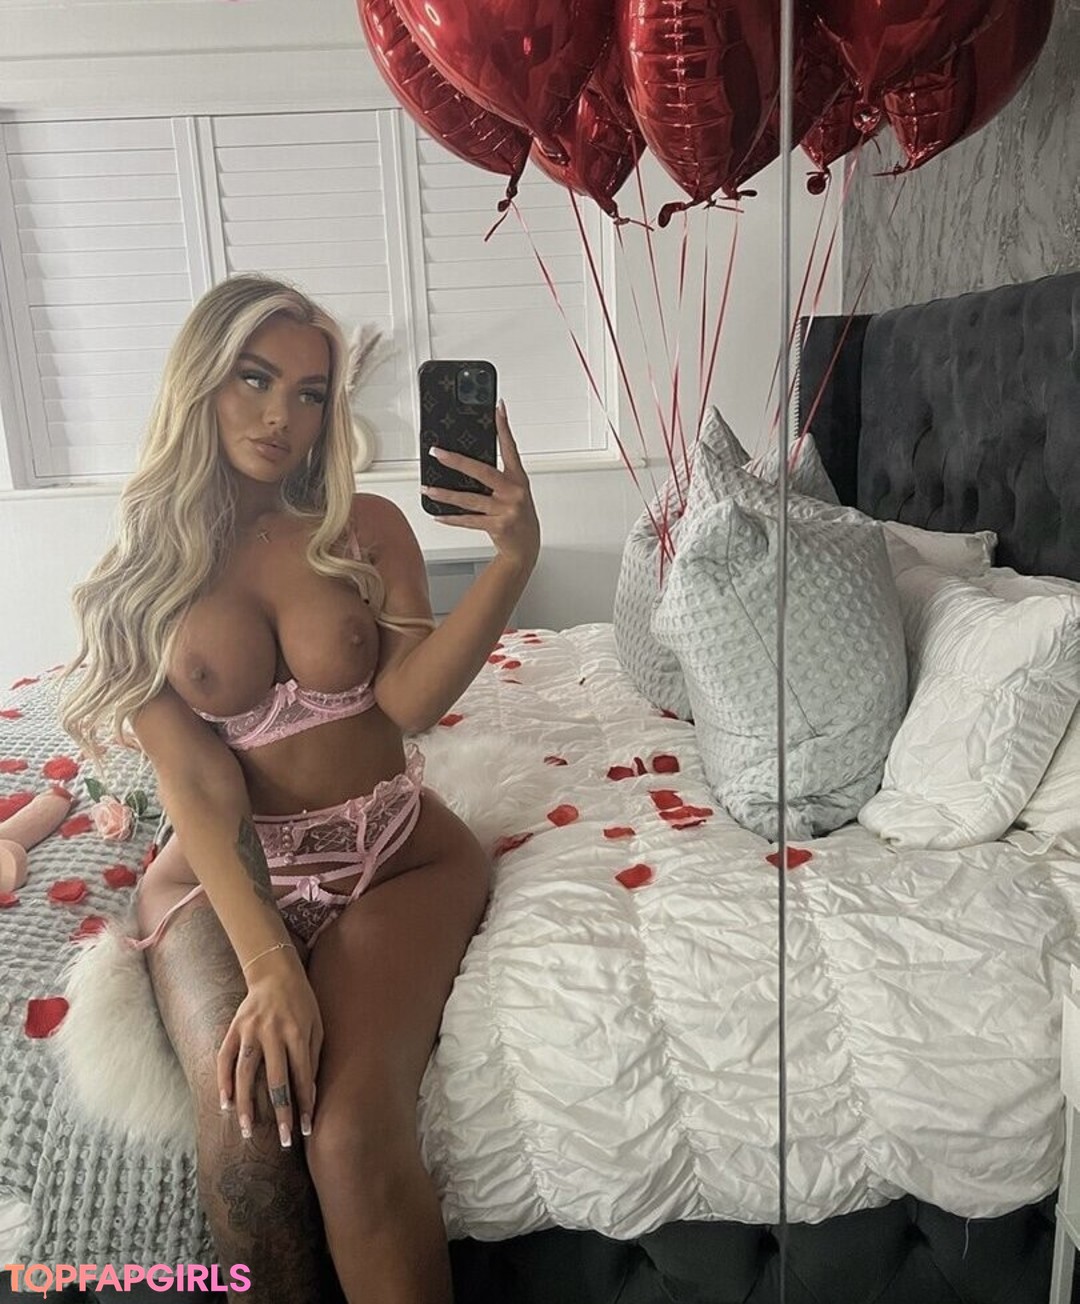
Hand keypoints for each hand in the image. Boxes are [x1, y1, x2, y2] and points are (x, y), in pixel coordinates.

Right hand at [217, 947, 322, 1148]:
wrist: (275, 972)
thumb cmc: (302, 1004)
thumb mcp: (316, 1025)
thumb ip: (312, 1057)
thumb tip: (310, 1094)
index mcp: (297, 1032)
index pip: (303, 1076)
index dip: (306, 1105)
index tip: (307, 1130)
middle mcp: (273, 1033)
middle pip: (276, 1081)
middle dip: (281, 1113)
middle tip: (283, 1141)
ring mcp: (250, 1030)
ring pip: (246, 1073)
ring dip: (246, 1104)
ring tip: (247, 1130)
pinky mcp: (234, 1028)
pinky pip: (224, 1058)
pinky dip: (223, 1081)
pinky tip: (225, 1102)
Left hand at [422, 400, 540, 570]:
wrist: (526, 548)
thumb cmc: (519, 517)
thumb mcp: (515, 493)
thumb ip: (497, 479)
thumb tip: (466, 465)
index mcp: (518, 479)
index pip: (510, 448)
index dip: (504, 427)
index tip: (498, 409)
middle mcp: (513, 492)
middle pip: (482, 471)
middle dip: (456, 461)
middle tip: (437, 452)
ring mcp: (506, 510)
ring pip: (469, 499)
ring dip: (445, 495)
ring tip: (428, 489)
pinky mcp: (497, 526)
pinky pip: (468, 521)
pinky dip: (451, 519)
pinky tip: (439, 515)